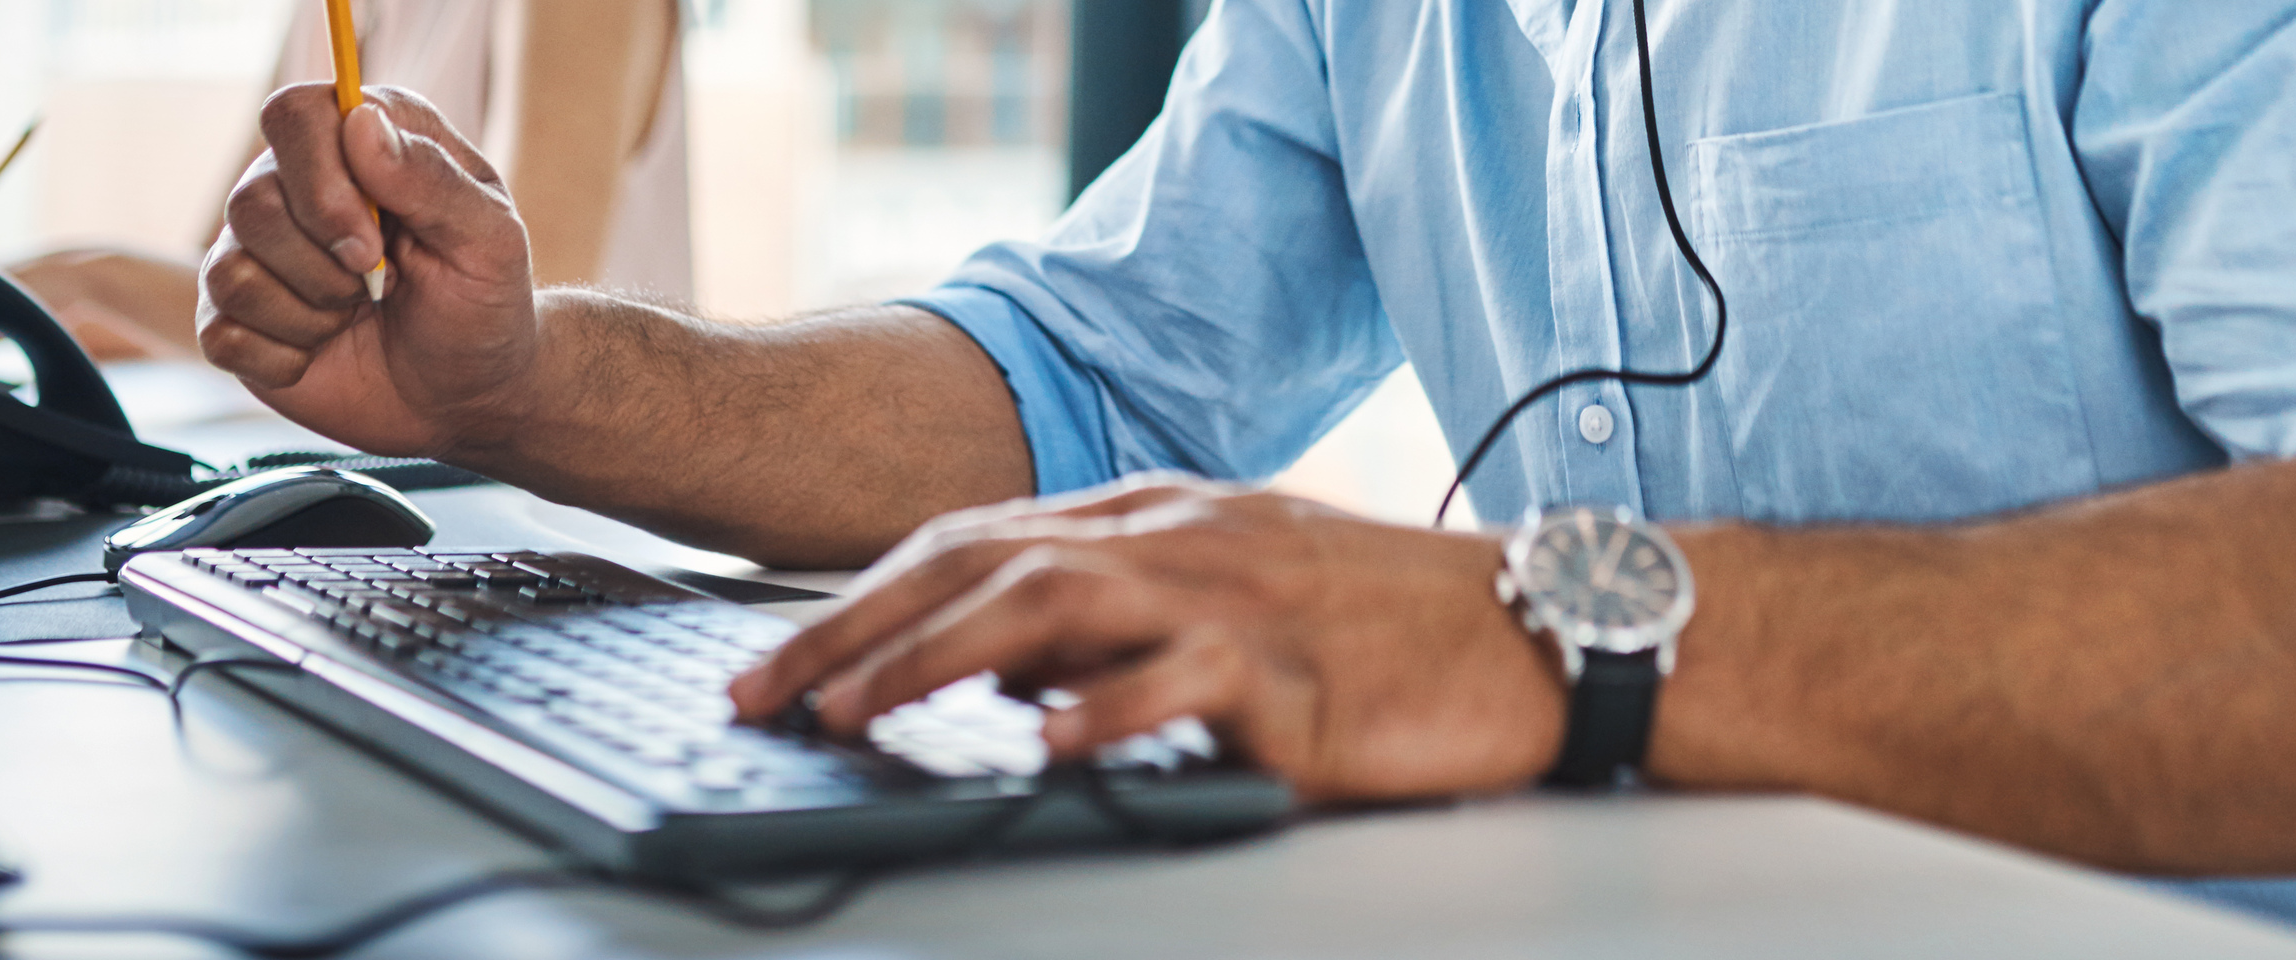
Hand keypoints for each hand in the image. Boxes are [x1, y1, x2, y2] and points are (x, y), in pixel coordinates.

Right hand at [198, 84, 538, 457]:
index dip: (320, 180)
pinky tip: (321, 352)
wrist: (465, 392)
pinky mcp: (233, 317)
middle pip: (250, 202)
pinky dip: (284, 359)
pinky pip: (221, 334)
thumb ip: (432, 178)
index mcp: (360, 141)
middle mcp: (295, 184)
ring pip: (230, 272)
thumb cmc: (482, 304)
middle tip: (383, 285)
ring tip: (356, 314)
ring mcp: (256, 251)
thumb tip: (359, 122)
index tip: (373, 241)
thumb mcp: (489, 240)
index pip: (294, 114)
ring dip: (311, 314)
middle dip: (326, 267)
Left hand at [726, 475, 1570, 803]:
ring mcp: (1232, 596)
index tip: (778, 664)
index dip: (863, 601)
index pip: (973, 542)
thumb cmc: (1386, 625)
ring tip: (856, 716)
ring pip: (1051, 605)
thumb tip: (993, 667)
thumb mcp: (1230, 596)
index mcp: (1156, 517)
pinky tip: (1041, 745)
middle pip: (981, 565)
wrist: (1533, 629)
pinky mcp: (1293, 671)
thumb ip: (1114, 620)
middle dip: (854, 632)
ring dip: (937, 661)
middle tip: (762, 698)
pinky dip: (1106, 711)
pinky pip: (1183, 683)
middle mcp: (1177, 537)